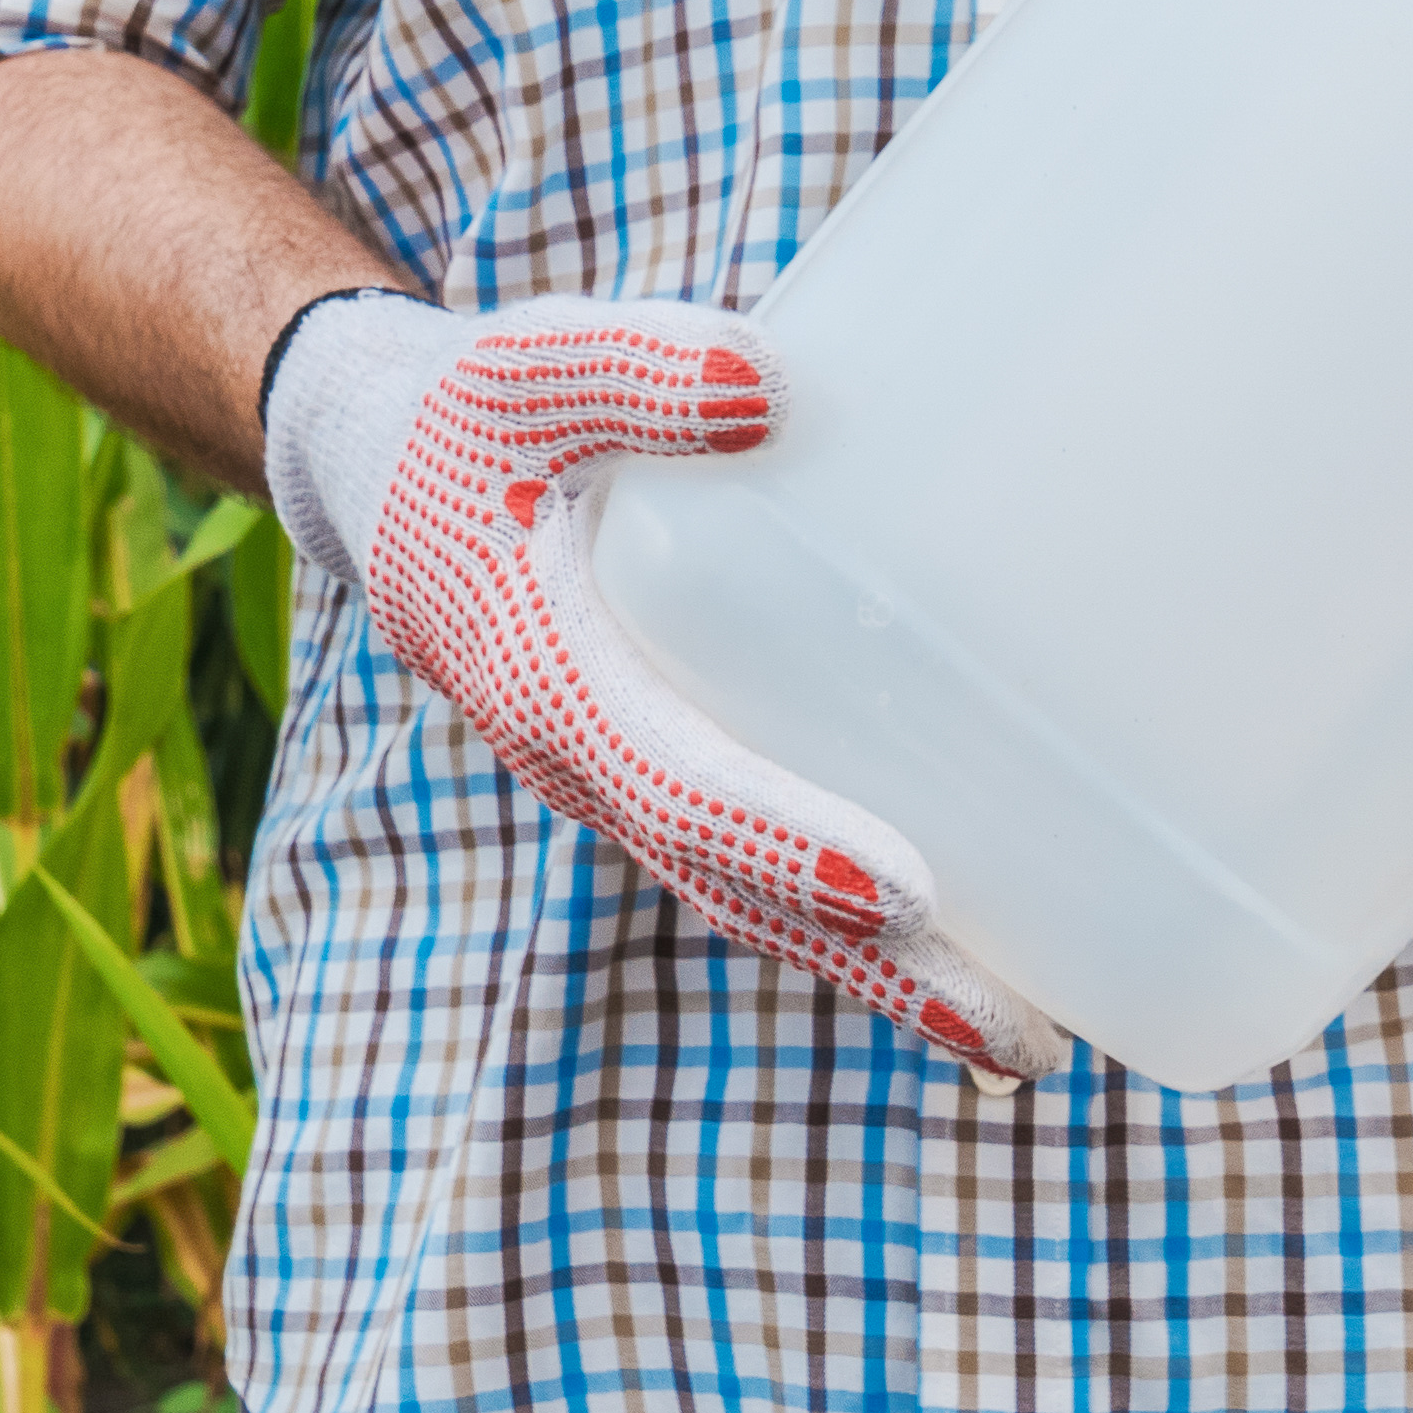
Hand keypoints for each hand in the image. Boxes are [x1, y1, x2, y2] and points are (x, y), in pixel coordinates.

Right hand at [261, 296, 1069, 1080]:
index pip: (676, 783)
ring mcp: (628, 784)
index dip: (783, 840)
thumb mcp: (526, 368)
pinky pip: (760, 874)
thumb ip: (631, 369)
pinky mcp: (665, 770)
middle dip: (877, 970)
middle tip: (1017, 1041)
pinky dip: (852, 931)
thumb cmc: (473, 414)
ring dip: (884, 980)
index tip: (902, 891)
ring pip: (757, 906)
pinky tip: (964, 947)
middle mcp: (588, 764)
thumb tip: (765, 384)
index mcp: (548, 678)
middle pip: (741, 893)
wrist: (389, 472)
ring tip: (1023, 1045)